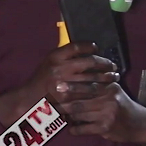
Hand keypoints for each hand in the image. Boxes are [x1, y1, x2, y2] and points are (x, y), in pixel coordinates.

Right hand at [0, 43, 118, 126]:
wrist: (30, 99)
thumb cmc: (42, 79)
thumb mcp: (50, 62)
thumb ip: (66, 55)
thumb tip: (88, 50)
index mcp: (54, 57)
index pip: (77, 46)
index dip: (90, 46)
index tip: (97, 47)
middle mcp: (60, 68)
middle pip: (90, 62)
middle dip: (105, 64)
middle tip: (113, 66)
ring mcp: (65, 84)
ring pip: (93, 79)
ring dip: (106, 77)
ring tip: (114, 77)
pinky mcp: (69, 98)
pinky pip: (89, 93)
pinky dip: (100, 90)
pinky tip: (106, 88)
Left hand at [64, 83, 145, 145]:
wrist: (139, 123)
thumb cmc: (121, 105)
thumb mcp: (114, 91)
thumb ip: (98, 85)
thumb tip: (75, 77)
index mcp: (109, 87)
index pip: (87, 84)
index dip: (71, 85)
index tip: (57, 84)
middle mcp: (109, 99)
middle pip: (81, 100)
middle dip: (64, 101)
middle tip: (50, 101)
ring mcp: (107, 114)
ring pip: (80, 114)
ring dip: (68, 116)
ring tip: (58, 115)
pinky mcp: (105, 128)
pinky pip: (84, 129)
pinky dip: (75, 129)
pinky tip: (70, 129)